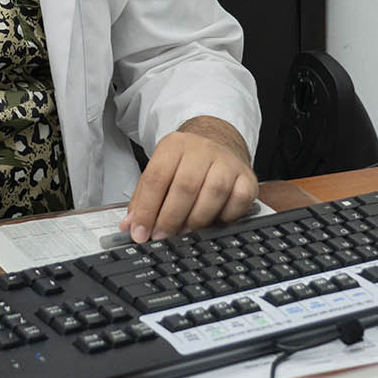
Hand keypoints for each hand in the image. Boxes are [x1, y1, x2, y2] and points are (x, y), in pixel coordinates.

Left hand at [122, 118, 257, 241]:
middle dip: (170, 218)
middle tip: (162, 236)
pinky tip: (214, 222)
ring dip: (197, 218)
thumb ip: (144, 198)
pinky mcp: (247, 176)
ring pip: (214, 192)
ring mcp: (227, 162)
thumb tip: (129, 227)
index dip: (147, 210)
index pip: (156, 178)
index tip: (140, 233)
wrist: (219, 141)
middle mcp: (202, 149)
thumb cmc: (186, 162)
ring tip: (185, 231)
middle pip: (185, 186)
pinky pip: (239, 200)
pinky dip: (226, 216)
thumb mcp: (161, 169)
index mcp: (174, 145)